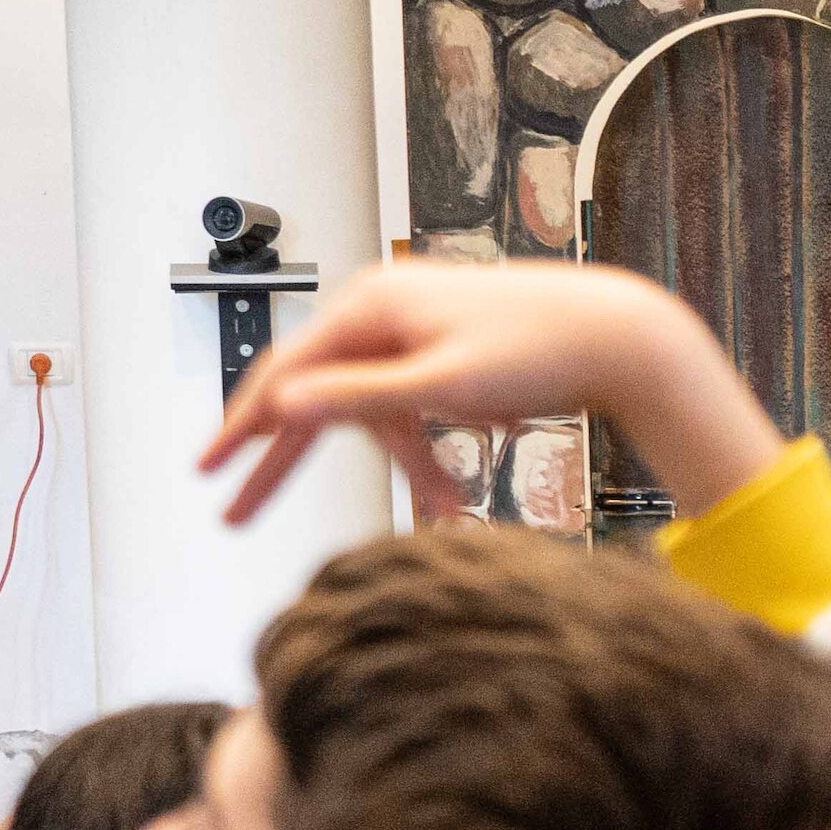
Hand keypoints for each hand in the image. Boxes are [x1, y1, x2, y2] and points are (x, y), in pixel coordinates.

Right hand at [206, 261, 777, 526]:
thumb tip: (285, 402)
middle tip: (233, 509)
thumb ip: (362, 397)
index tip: (206, 467)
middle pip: (315, 392)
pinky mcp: (448, 348)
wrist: (624, 336)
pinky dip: (435, 452)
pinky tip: (468, 489)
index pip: (283, 373)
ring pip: (377, 411)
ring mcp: (415, 327)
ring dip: (409, 470)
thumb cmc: (542, 354)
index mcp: (370, 309)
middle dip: (284, 457)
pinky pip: (417, 408)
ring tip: (448, 520)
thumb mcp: (443, 387)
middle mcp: (383, 309)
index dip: (241, 426)